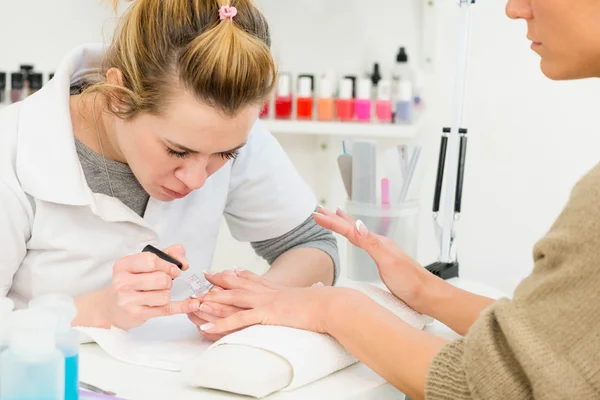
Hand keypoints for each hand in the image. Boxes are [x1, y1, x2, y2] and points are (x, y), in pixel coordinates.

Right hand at [104, 244, 199, 329]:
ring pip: (164, 295)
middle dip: (168, 281)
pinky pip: (165, 309)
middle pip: (161, 279)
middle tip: (163, 284)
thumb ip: (166, 255)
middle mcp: (123, 282)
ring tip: (156, 295)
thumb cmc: (130, 283)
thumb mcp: (142, 264)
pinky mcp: (136, 314)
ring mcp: (128, 300)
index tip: (174, 269)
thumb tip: (184, 261)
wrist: (110, 307)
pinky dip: (181, 306)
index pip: (151, 260)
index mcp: (124, 265)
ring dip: (166, 295)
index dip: (168, 265)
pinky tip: (192, 304)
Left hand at [194, 270, 340, 334]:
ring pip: (232, 298)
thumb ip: (305, 293)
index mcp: (276, 288)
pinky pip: (237, 319)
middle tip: (203, 276)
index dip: (236, 273)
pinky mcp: (265, 314)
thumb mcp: (310, 295)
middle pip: (237, 283)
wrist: (329, 305)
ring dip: (212, 300)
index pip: (252, 277)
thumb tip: (315, 290)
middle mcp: (267, 291)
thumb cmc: (324, 302)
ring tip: (194, 300)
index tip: (225, 269)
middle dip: (218, 280)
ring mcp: (264, 302)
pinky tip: (206, 326)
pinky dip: (220, 323)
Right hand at [313, 206, 430, 311]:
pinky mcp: (382, 263)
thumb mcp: (388, 261)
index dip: (332, 222)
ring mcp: (381, 253)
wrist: (428, 296)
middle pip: (352, 228)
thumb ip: (371, 243)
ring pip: (357, 234)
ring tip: (335, 216)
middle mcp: (379, 244)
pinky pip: (363, 244)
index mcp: (377, 243)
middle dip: (335, 219)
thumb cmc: (410, 282)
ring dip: (344, 225)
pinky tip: (356, 238)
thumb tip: (356, 224)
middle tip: (319, 210)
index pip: (349, 229)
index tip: (316, 215)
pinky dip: (354, 237)